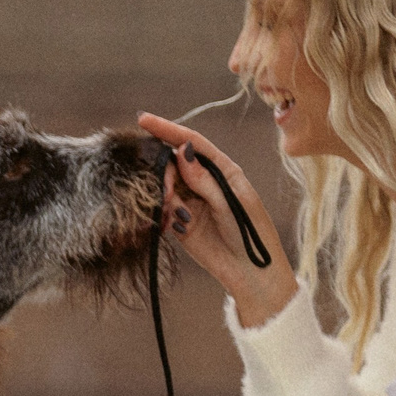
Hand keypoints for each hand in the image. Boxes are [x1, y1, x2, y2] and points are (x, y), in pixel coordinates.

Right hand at [136, 113, 299, 327]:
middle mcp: (204, 182)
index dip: (168, 130)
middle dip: (163, 172)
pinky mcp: (180, 223)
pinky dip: (163, 214)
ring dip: (163, 196)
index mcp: (223, 170)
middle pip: (173, 163)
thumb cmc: (252, 235)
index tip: (144, 120)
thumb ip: (205, 180)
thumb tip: (183, 151)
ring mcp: (191, 202)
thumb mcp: (231, 204)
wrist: (251, 274)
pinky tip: (173, 226)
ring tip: (176, 216)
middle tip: (168, 193)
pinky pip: (163, 210)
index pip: (192, 143)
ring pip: (164, 186)